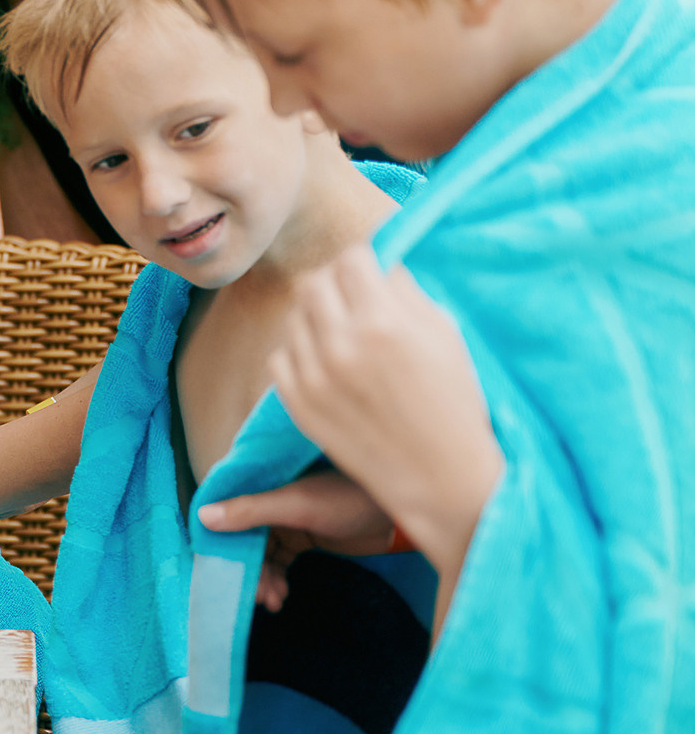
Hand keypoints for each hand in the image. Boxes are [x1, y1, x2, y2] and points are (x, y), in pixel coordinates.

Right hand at [198, 468, 392, 610]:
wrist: (397, 512)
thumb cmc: (350, 498)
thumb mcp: (298, 505)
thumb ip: (251, 510)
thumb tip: (202, 516)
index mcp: (263, 483)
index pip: (226, 513)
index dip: (220, 544)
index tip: (221, 572)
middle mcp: (269, 500)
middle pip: (242, 540)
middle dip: (248, 570)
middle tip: (259, 596)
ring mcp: (285, 520)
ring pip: (260, 555)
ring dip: (264, 579)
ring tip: (274, 601)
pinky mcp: (302, 537)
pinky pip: (278, 561)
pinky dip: (277, 579)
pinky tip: (281, 596)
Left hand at [262, 246, 503, 577]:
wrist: (438, 473)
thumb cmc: (452, 400)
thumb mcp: (442, 335)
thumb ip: (404, 292)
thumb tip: (377, 264)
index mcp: (383, 322)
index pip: (350, 260)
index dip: (362, 261)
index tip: (370, 271)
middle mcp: (341, 345)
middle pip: (314, 283)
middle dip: (334, 283)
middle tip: (353, 298)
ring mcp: (313, 376)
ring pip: (294, 317)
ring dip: (316, 316)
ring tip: (344, 333)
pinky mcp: (297, 403)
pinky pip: (280, 355)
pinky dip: (301, 351)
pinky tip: (327, 361)